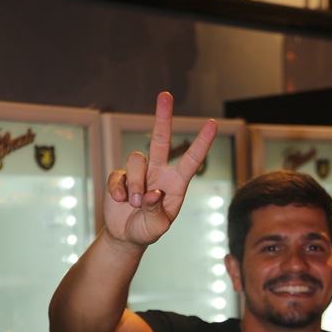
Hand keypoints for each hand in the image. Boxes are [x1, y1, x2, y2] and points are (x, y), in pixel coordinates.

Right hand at [104, 92, 216, 249]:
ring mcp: (139, 173)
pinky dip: (118, 189)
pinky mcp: (120, 177)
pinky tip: (120, 201)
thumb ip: (156, 211)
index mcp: (176, 184)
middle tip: (165, 95)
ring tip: (133, 204)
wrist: (126, 236)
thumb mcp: (157, 227)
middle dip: (163, 117)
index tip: (213, 123)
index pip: (192, 160)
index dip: (202, 142)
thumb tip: (151, 193)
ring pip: (136, 160)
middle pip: (161, 139)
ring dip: (135, 184)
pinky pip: (118, 175)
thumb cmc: (148, 230)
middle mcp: (159, 173)